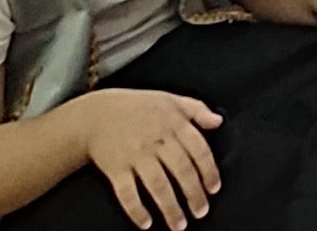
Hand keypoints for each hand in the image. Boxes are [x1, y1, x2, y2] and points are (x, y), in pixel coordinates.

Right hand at [71, 84, 226, 229]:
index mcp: (173, 122)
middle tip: (201, 212)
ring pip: (158, 185)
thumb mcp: (171, 100)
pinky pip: (127, 192)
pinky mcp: (115, 168)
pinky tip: (146, 223)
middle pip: (181, 170)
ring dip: (170, 208)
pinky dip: (136, 210)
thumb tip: (218, 122)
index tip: (213, 189)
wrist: (97, 113)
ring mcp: (135, 155)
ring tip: (180, 225)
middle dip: (193, 194)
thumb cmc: (139, 107)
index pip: (198, 150)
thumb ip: (197, 109)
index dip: (208, 171)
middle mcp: (156, 139)